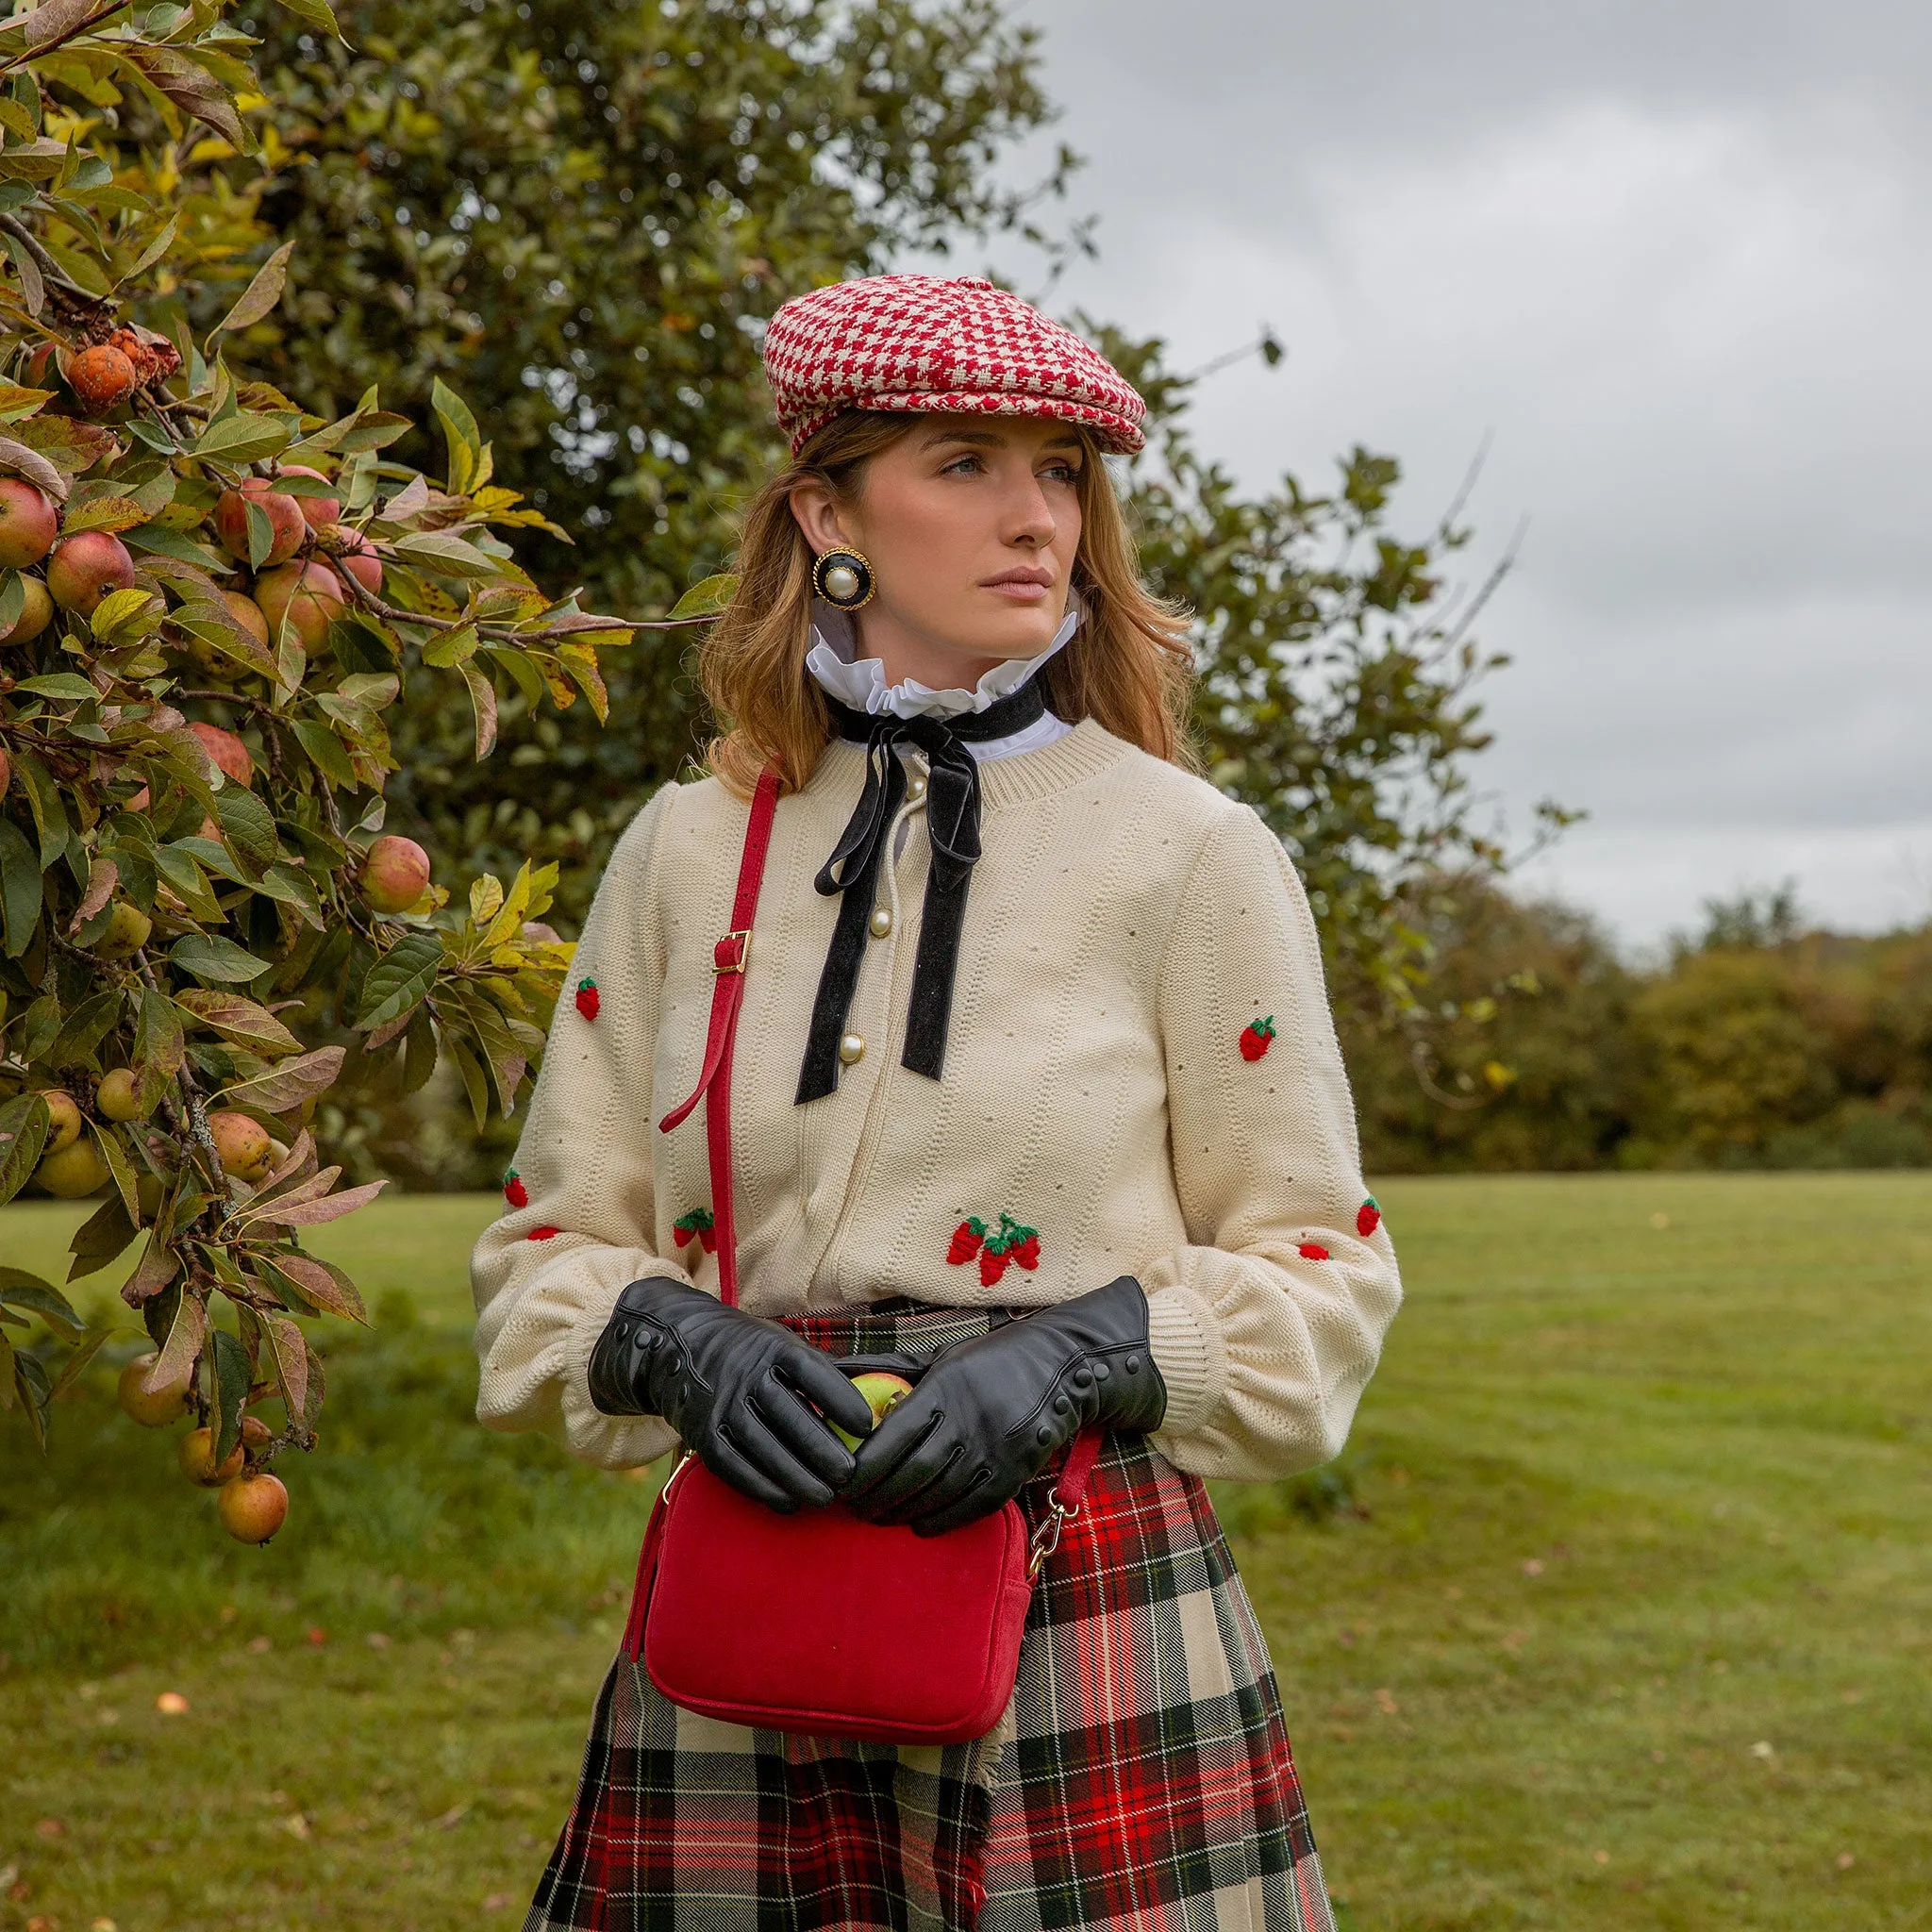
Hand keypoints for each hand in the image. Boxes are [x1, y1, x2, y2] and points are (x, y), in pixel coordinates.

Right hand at [587, 1277, 875, 1512]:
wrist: (679, 1349)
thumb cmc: (753, 1352)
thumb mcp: (786, 1345)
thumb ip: (829, 1371)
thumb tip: (892, 1384)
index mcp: (775, 1350)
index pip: (812, 1373)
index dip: (841, 1400)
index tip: (868, 1426)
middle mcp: (747, 1375)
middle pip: (790, 1416)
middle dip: (822, 1450)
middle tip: (852, 1477)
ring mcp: (723, 1406)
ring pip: (764, 1447)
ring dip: (797, 1477)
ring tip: (827, 1497)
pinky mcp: (704, 1436)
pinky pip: (736, 1467)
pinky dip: (764, 1488)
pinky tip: (790, 1503)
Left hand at [842, 1276, 1165, 1535]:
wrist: (1063, 1368)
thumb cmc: (989, 1359)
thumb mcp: (940, 1356)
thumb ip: (887, 1368)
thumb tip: (833, 1370)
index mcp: (946, 1388)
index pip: (893, 1437)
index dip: (862, 1466)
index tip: (839, 1479)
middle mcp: (969, 1422)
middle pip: (911, 1473)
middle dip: (874, 1497)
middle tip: (850, 1506)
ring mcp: (994, 1452)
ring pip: (937, 1496)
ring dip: (900, 1513)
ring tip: (877, 1517)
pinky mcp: (1013, 1474)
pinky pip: (968, 1509)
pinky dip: (938, 1522)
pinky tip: (917, 1524)